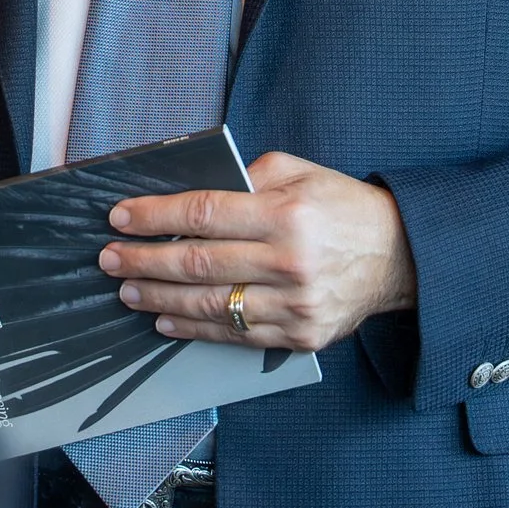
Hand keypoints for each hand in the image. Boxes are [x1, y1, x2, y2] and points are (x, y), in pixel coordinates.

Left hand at [98, 151, 417, 351]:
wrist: (399, 255)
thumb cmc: (341, 206)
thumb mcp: (298, 171)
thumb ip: (245, 179)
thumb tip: (187, 197)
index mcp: (287, 213)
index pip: (204, 214)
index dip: (155, 217)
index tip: (120, 218)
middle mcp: (290, 262)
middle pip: (198, 265)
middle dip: (144, 261)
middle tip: (109, 259)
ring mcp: (295, 305)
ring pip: (211, 306)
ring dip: (159, 300)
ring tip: (128, 290)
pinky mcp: (300, 336)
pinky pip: (235, 335)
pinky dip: (194, 329)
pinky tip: (167, 320)